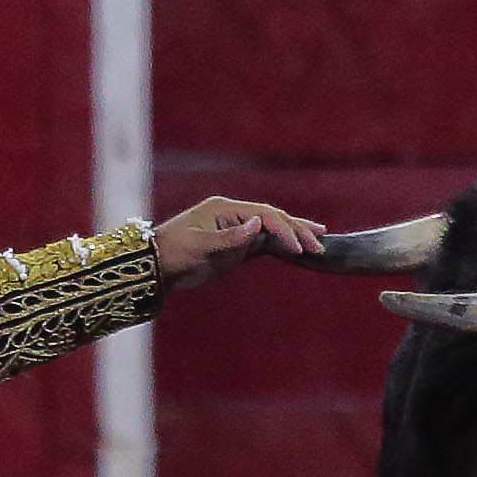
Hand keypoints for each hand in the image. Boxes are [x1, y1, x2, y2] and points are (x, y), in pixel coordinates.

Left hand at [153, 196, 322, 289]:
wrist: (157, 267)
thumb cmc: (174, 253)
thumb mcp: (201, 246)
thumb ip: (231, 238)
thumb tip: (259, 225)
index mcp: (225, 209)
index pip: (264, 215)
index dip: (283, 230)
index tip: (297, 248)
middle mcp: (234, 216)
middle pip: (273, 219)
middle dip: (297, 231)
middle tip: (320, 243)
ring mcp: (236, 231)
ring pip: (272, 230)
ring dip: (295, 234)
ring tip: (320, 238)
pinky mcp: (236, 247)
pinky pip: (264, 244)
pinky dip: (282, 246)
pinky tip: (297, 249)